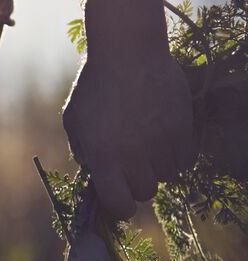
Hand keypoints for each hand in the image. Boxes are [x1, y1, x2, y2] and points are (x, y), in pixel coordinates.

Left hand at [62, 32, 195, 219]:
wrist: (128, 53)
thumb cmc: (95, 87)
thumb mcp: (75, 121)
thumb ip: (84, 153)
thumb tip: (96, 176)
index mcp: (104, 157)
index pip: (118, 204)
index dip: (118, 207)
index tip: (117, 199)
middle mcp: (135, 155)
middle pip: (144, 193)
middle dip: (136, 183)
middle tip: (129, 163)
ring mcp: (162, 143)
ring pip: (167, 177)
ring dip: (156, 167)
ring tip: (145, 142)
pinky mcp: (184, 129)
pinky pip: (185, 160)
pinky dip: (175, 155)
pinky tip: (163, 137)